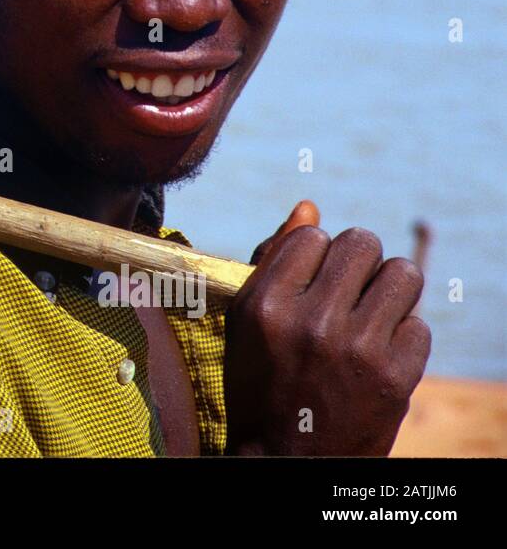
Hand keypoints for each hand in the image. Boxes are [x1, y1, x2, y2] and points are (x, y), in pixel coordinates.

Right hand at [223, 201, 430, 454]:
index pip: (313, 237)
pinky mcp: (395, 379)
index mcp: (265, 305)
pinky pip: (419, 324)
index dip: (317, 255)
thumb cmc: (259, 383)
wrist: (284, 461)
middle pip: (363, 244)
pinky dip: (402, 337)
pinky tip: (379, 355)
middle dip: (359, 263)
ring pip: (402, 275)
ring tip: (370, 314)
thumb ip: (274, 260)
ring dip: (388, 291)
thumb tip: (310, 206)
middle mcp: (310, 322)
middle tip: (348, 292)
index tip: (312, 281)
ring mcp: (357, 351)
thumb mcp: (248, 322)